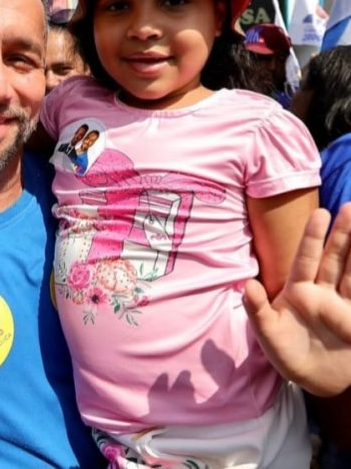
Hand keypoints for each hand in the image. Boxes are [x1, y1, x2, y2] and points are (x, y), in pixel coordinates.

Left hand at [244, 202, 350, 396]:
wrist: (314, 381)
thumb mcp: (268, 334)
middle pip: (334, 258)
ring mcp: (343, 304)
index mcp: (298, 291)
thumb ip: (258, 310)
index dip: (312, 237)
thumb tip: (247, 285)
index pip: (306, 258)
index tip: (320, 213)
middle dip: (342, 235)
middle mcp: (322, 292)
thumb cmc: (285, 353)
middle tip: (350, 207)